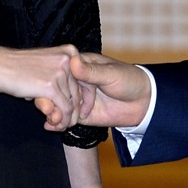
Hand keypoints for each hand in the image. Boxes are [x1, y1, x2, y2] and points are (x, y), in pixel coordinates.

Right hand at [0, 44, 81, 128]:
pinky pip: (64, 110)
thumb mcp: (46, 64)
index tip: (81, 113)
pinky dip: (60, 120)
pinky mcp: (50, 86)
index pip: (86, 81)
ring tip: (57, 126)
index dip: (85, 100)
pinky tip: (52, 124)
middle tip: (65, 124)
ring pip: (72, 104)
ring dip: (65, 119)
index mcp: (70, 52)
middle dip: (74, 112)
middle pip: (79, 93)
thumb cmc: (18, 66)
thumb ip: (61, 77)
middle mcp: (69, 60)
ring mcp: (60, 73)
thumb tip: (72, 101)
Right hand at [37, 52, 151, 131]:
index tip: (44, 87)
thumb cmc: (129, 80)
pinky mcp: (82, 114)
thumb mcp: (110, 74)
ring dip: (52, 112)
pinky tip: (50, 126)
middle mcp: (77, 81)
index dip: (51, 79)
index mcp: (82, 65)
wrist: (143, 102)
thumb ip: (91, 72)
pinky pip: (66, 119)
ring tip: (50, 118)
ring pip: (59, 105)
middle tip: (45, 107)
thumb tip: (73, 61)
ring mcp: (78, 98)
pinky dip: (57, 123)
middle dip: (49, 99)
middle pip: (56, 89)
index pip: (61, 71)